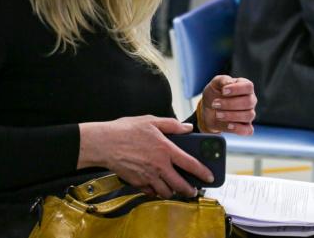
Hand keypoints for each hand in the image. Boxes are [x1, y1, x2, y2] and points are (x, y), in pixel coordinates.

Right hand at [77, 116, 212, 198]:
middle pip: (180, 185)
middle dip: (189, 190)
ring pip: (166, 192)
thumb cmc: (125, 130)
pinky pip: (151, 192)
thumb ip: (172, 125)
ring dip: (173, 192)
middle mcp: (159, 166)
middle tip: (193, 190)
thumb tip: (187, 128)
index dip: (202, 172)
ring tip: (175, 188)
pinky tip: (157, 186)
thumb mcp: (151, 120)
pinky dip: (156, 192)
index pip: (190, 164)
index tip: (209, 177)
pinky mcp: (137, 182)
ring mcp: (148, 176)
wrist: (104, 143)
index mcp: (165, 150)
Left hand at [200, 75, 255, 134]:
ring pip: (248, 115)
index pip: (248, 86)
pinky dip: (238, 128)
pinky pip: (248, 130)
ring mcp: (249, 114)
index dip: (237, 89)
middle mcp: (250, 100)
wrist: (207, 110)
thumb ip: (222, 80)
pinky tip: (228, 125)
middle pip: (248, 102)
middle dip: (230, 103)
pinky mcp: (244, 127)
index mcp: (244, 87)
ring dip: (231, 115)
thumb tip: (229, 83)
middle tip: (215, 104)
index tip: (223, 91)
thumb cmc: (214, 94)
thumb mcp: (215, 84)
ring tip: (217, 114)